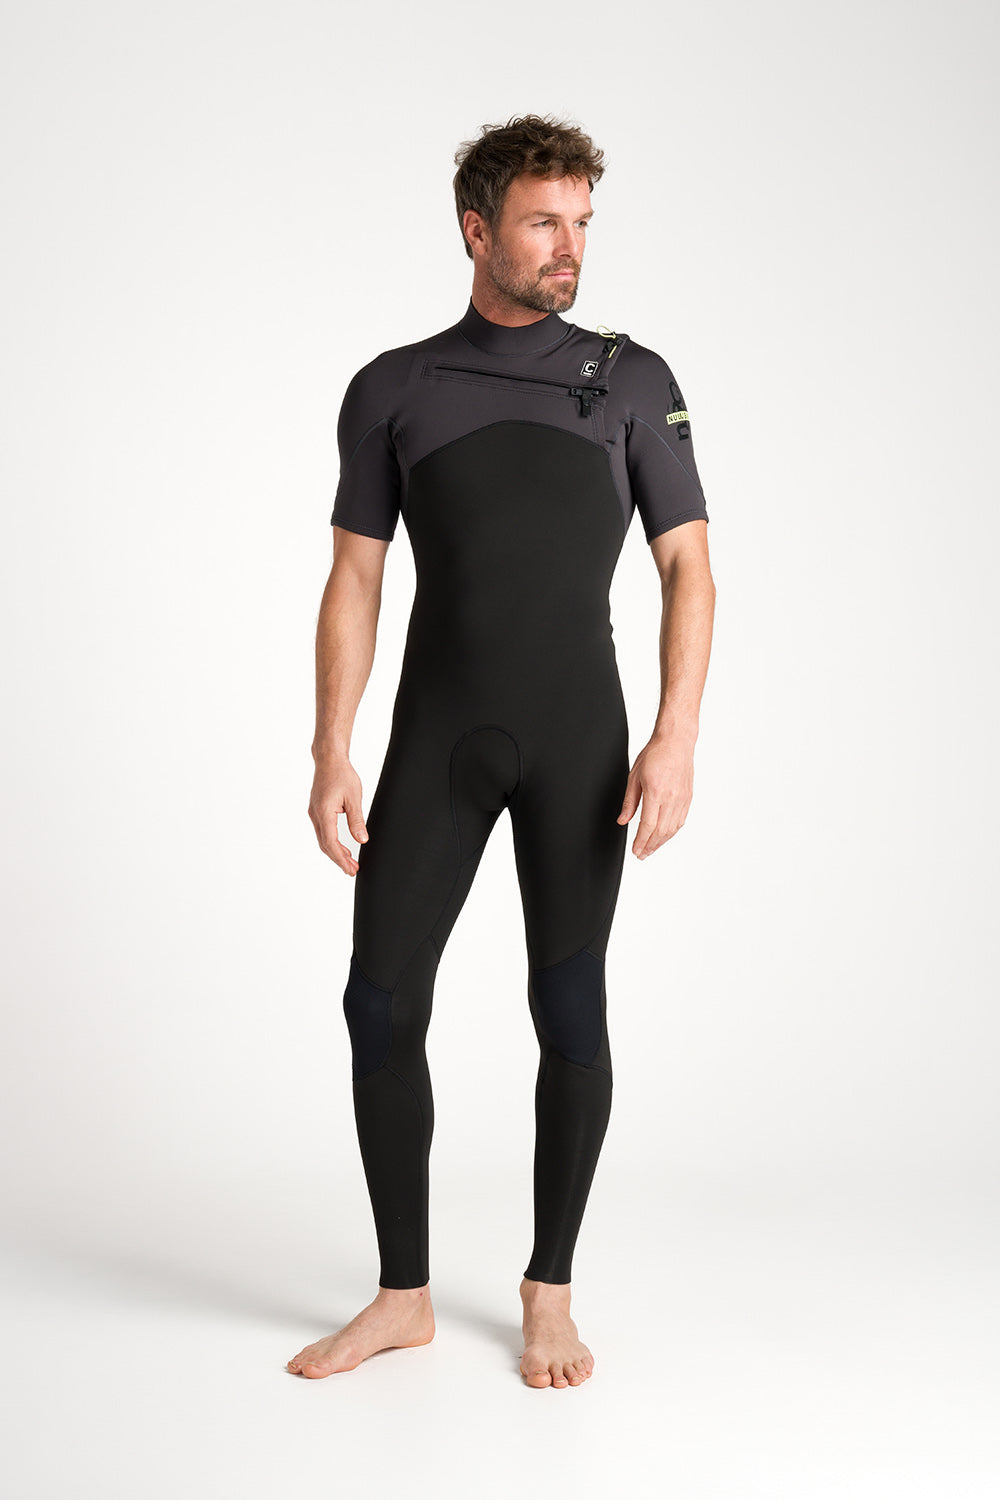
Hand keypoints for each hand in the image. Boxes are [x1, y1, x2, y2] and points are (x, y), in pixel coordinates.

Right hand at [308, 754, 368, 873]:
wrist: (329, 759)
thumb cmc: (342, 774)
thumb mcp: (354, 798)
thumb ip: (357, 820)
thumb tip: (362, 840)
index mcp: (324, 812)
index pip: (331, 843)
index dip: (341, 859)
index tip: (350, 869)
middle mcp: (315, 815)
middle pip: (325, 845)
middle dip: (339, 859)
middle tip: (352, 870)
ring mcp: (314, 813)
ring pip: (323, 839)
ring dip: (335, 852)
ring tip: (350, 862)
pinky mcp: (316, 811)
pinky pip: (323, 832)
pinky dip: (332, 842)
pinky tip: (342, 847)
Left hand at [617, 734, 693, 859]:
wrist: (676, 742)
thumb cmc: (655, 754)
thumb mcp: (634, 776)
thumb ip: (629, 801)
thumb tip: (622, 820)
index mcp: (656, 792)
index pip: (648, 825)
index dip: (641, 841)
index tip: (636, 850)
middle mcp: (671, 797)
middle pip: (661, 831)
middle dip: (650, 846)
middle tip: (641, 855)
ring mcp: (682, 798)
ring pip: (672, 828)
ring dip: (661, 842)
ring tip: (651, 849)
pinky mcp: (688, 797)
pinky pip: (680, 821)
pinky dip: (671, 832)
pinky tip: (664, 836)